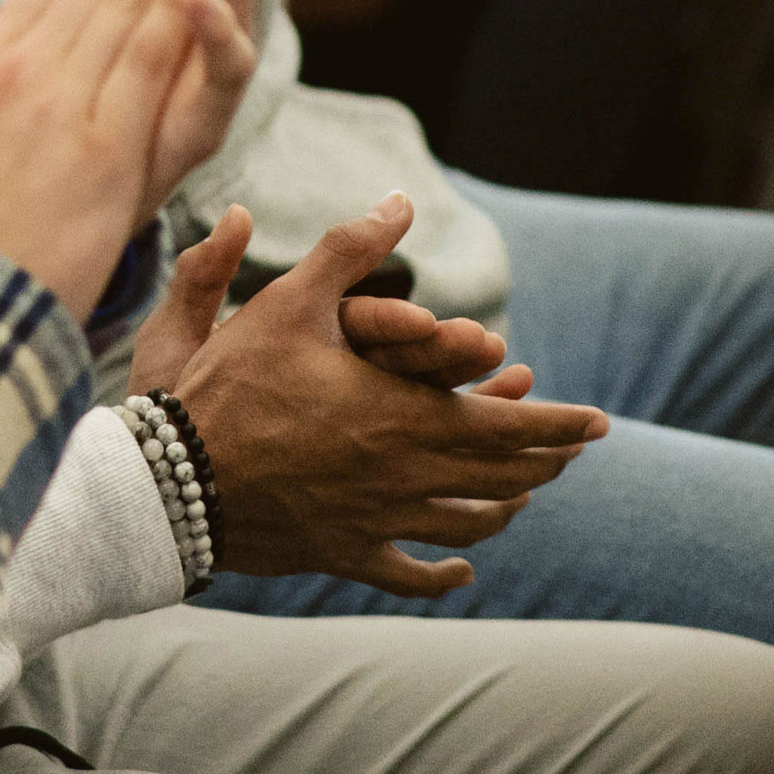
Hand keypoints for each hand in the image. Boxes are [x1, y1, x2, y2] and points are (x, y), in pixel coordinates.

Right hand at [173, 193, 607, 594]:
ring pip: (465, 521)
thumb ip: (349, 248)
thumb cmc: (232, 382)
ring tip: (526, 494)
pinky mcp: (343, 551)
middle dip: (545, 460)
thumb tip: (400, 201)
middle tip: (575, 450)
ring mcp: (377, 519)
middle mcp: (404, 472)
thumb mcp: (289, 300)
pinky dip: (444, 572)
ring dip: (505, 506)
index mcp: (402, 413)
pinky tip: (463, 569)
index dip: (557, 424)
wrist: (175, 478)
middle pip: (500, 475)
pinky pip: (409, 572)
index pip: (507, 424)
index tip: (598, 423)